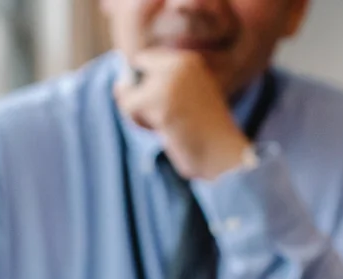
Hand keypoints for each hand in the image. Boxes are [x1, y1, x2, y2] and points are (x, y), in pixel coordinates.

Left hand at [113, 48, 249, 179]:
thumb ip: (155, 87)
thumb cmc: (203, 132)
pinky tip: (163, 132)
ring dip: (138, 115)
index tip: (160, 103)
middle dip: (137, 100)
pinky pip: (128, 108)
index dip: (142, 84)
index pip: (143, 60)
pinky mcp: (160, 101)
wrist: (224, 154)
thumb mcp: (182, 100)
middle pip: (131, 76)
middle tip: (165, 118)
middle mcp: (179, 65)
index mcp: (187, 62)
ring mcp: (169, 82)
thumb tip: (118, 86)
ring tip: (166, 126)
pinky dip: (139, 124)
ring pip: (127, 94)